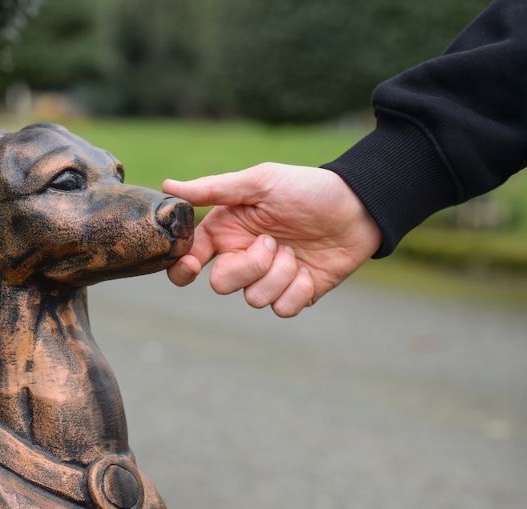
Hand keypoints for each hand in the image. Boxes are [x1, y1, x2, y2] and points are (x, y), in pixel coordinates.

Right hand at [163, 163, 381, 316]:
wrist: (359, 207)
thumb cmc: (309, 189)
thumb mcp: (260, 181)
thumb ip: (214, 189)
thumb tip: (168, 187)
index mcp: (229, 232)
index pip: (191, 259)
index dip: (185, 268)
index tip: (193, 265)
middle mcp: (244, 258)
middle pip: (222, 284)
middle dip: (249, 266)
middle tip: (273, 242)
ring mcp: (270, 279)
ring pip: (254, 299)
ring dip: (280, 274)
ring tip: (297, 251)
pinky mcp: (294, 295)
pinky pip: (282, 309)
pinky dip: (297, 290)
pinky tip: (310, 271)